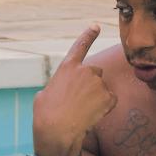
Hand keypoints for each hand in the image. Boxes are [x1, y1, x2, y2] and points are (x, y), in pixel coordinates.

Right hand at [33, 25, 116, 155]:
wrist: (57, 129)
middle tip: (78, 102)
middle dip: (90, 84)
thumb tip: (62, 89)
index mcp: (67, 67)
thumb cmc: (46, 114)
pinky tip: (91, 115)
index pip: (80, 46)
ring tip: (81, 111)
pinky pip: (110, 100)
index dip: (89, 35)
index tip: (96, 26)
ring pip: (102, 89)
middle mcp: (85, 70)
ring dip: (96, 98)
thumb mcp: (44, 94)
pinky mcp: (107, 96)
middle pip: (95, 73)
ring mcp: (98, 83)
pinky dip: (104, 108)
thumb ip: (59, 85)